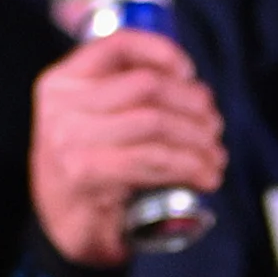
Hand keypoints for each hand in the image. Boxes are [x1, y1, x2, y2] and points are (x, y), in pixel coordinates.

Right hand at [30, 30, 225, 270]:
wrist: (62, 230)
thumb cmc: (87, 170)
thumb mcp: (89, 120)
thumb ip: (120, 94)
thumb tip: (189, 84)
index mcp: (62, 80)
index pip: (118, 45)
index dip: (162, 52)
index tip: (190, 73)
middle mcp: (62, 105)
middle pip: (147, 86)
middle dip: (193, 104)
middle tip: (214, 126)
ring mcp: (71, 139)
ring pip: (155, 122)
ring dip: (197, 139)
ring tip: (215, 155)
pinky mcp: (88, 173)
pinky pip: (152, 160)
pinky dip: (189, 166)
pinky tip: (206, 177)